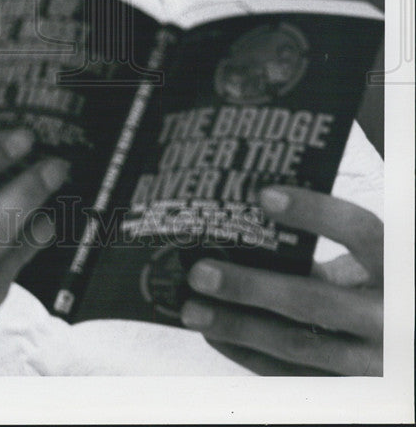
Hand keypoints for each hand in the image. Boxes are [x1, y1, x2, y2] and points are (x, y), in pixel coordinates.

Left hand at [181, 186, 382, 374]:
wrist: (410, 341)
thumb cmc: (381, 286)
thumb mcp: (370, 263)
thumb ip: (328, 250)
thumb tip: (245, 228)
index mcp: (399, 268)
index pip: (360, 232)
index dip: (314, 212)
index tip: (264, 196)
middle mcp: (392, 318)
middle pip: (313, 301)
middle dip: (249, 287)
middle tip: (201, 273)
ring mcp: (374, 362)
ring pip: (298, 347)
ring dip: (237, 328)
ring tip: (193, 310)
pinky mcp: (354, 392)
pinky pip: (295, 378)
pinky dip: (250, 356)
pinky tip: (216, 336)